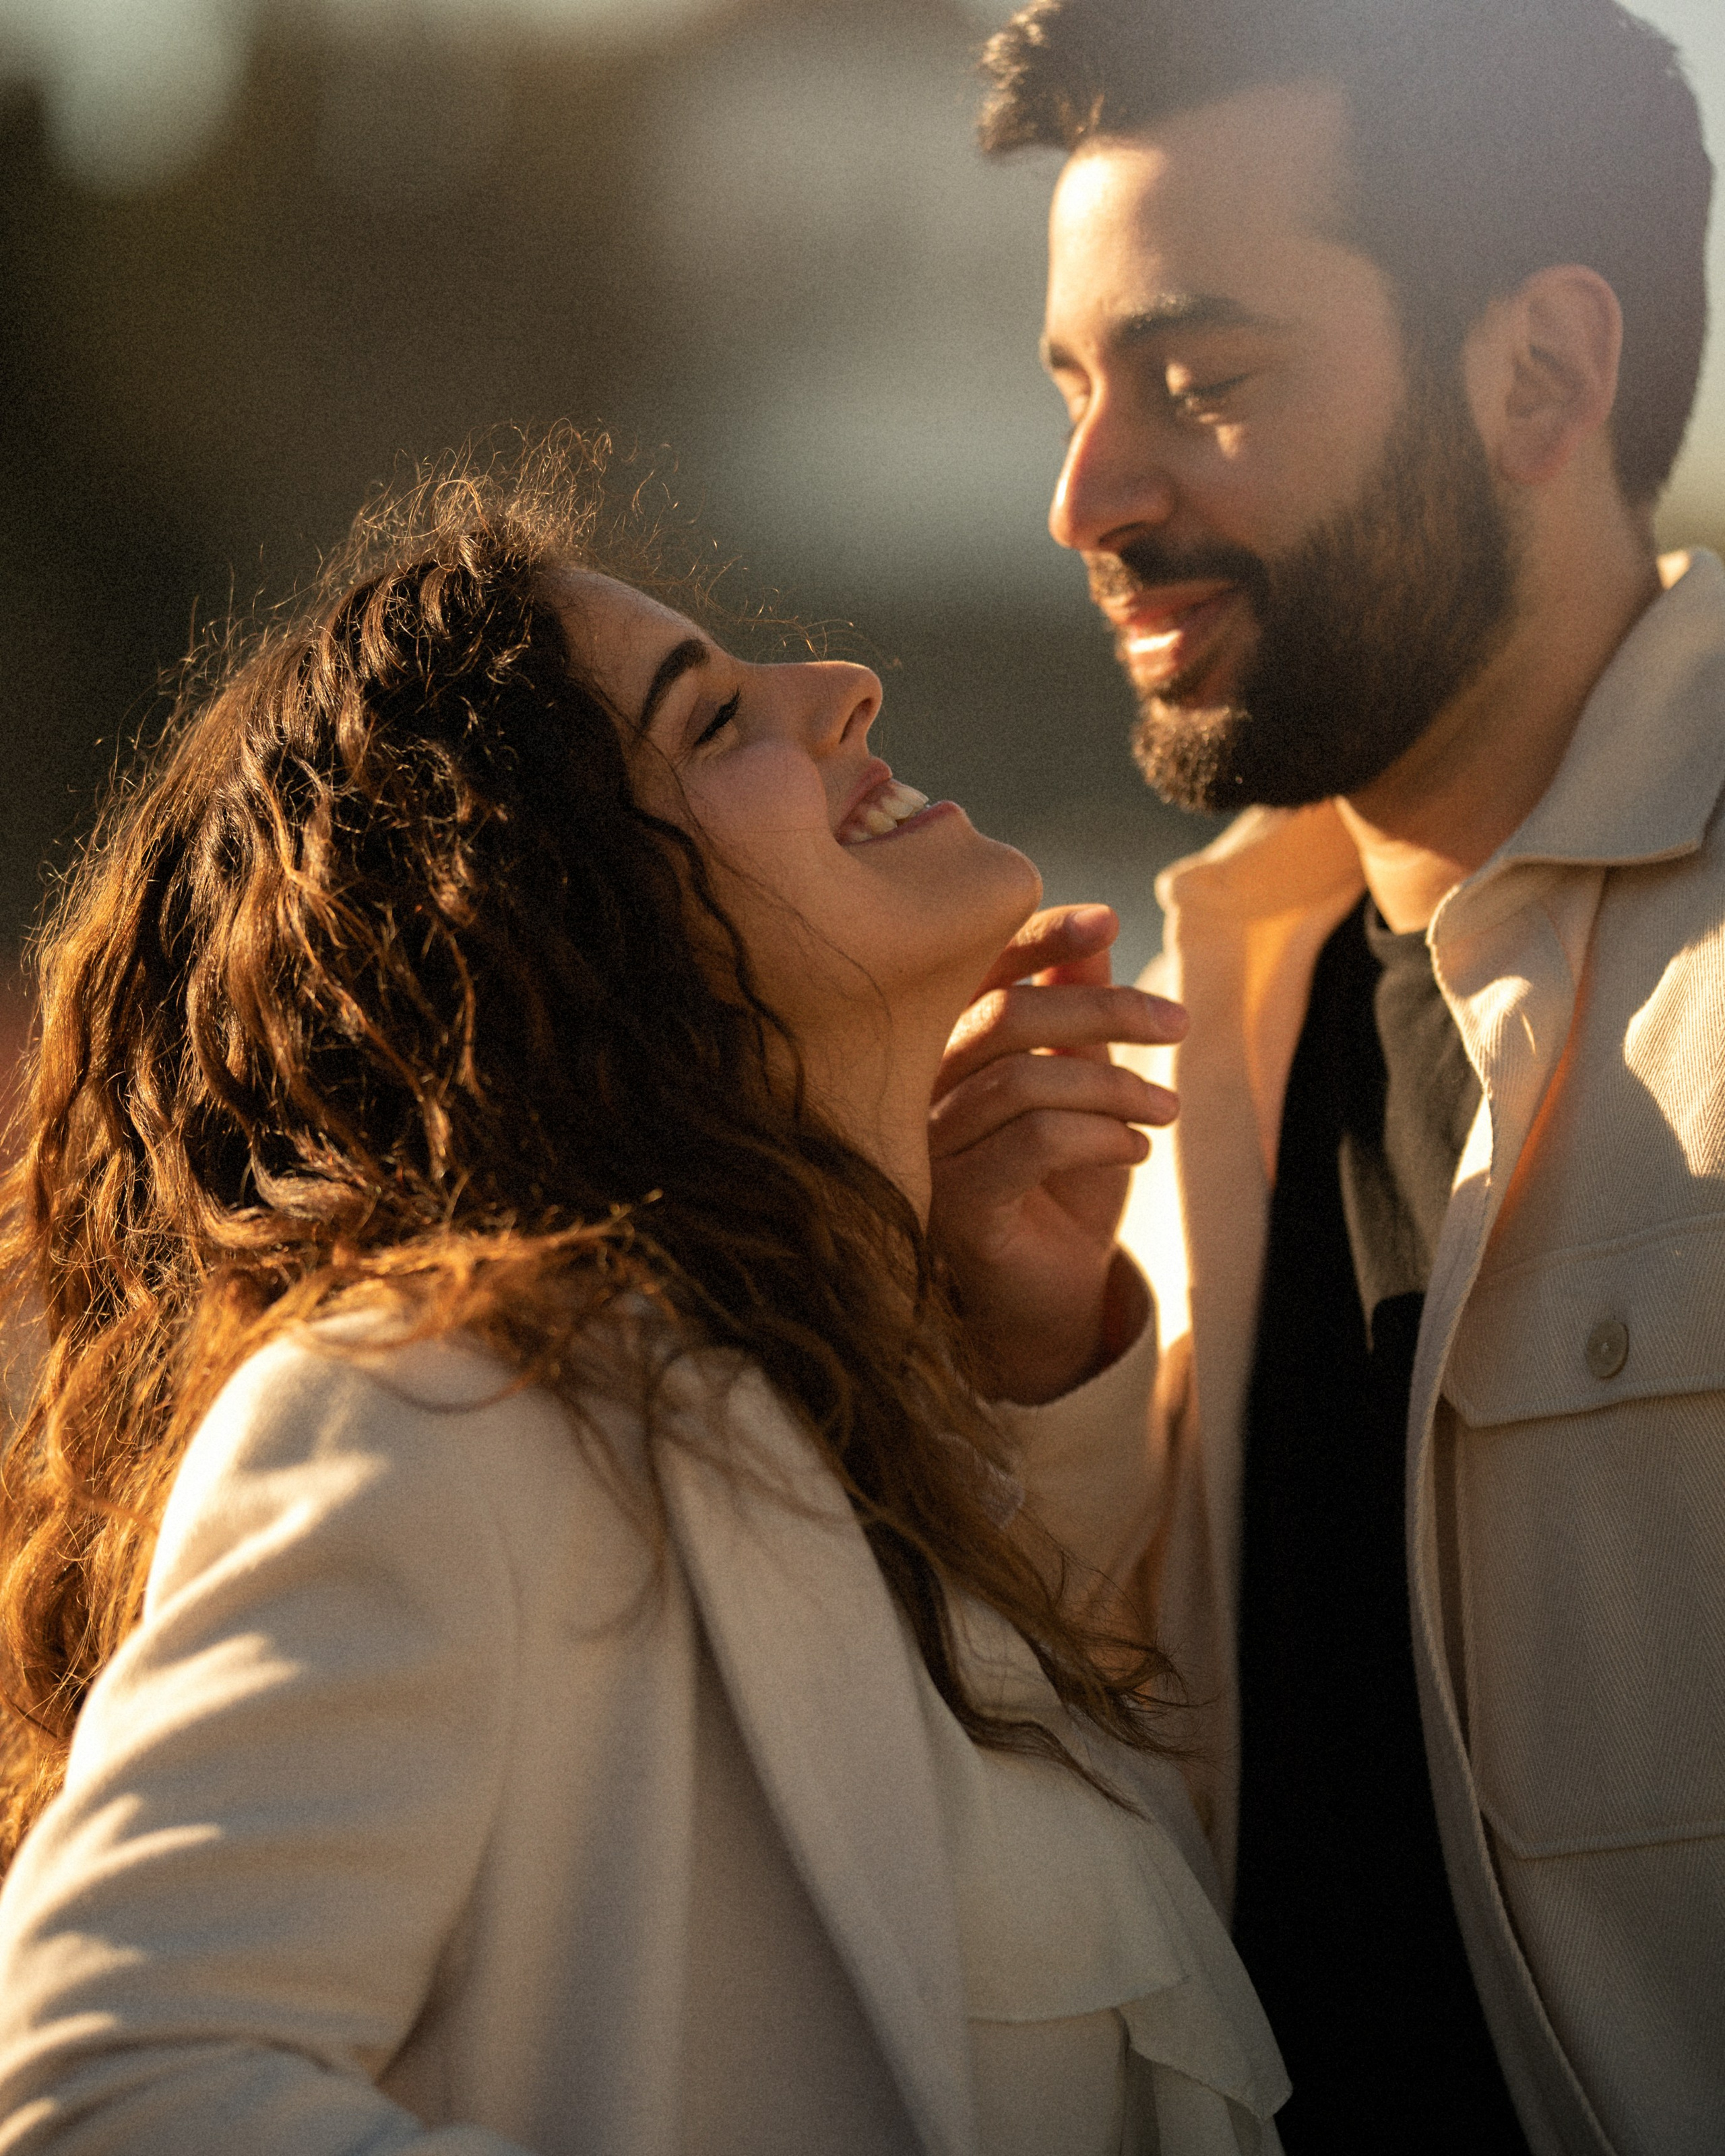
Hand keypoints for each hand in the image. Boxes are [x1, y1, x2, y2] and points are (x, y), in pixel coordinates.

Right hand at [929, 903, 1186, 1404]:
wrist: (1044, 1305)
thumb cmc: (1057, 1189)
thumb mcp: (1078, 1087)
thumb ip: (1074, 1009)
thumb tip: (1094, 929)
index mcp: (937, 1050)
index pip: (973, 972)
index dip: (1035, 937)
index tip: (1105, 920)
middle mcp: (914, 1094)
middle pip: (1004, 1016)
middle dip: (1105, 1009)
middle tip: (1178, 1025)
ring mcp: (924, 1151)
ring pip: (1022, 1078)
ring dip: (1115, 1084)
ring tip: (1166, 1108)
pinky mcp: (953, 1205)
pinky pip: (1031, 1141)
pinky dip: (1098, 1135)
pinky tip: (1135, 1150)